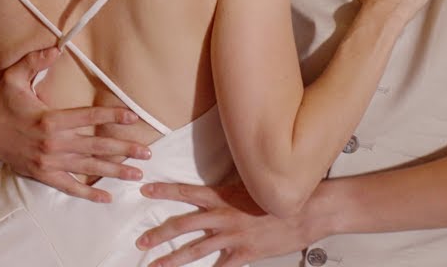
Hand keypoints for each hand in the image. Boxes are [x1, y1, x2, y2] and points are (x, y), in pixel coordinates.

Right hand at [0, 46, 151, 202]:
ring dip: (115, 171)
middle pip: (95, 146)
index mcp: (50, 120)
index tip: (132, 117)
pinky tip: (107, 197)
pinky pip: (70, 187)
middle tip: (146, 153)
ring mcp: (50, 161)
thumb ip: (34, 62)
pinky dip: (89, 194)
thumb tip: (56, 47)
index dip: (111, 116)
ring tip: (137, 174)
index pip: (88, 117)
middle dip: (123, 149)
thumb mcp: (13, 78)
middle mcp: (53, 143)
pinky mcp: (44, 175)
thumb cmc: (3, 103)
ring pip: (88, 168)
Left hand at [137, 182, 308, 266]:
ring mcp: (233, 237)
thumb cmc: (278, 198)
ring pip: (195, 249)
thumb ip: (227, 192)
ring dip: (173, 259)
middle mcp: (223, 216)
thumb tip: (212, 191)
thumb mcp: (249, 187)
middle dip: (159, 233)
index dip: (164, 191)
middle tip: (140, 241)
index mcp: (223, 196)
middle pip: (183, 225)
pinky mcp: (244, 254)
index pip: (186, 191)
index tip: (145, 190)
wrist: (305, 211)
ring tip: (155, 265)